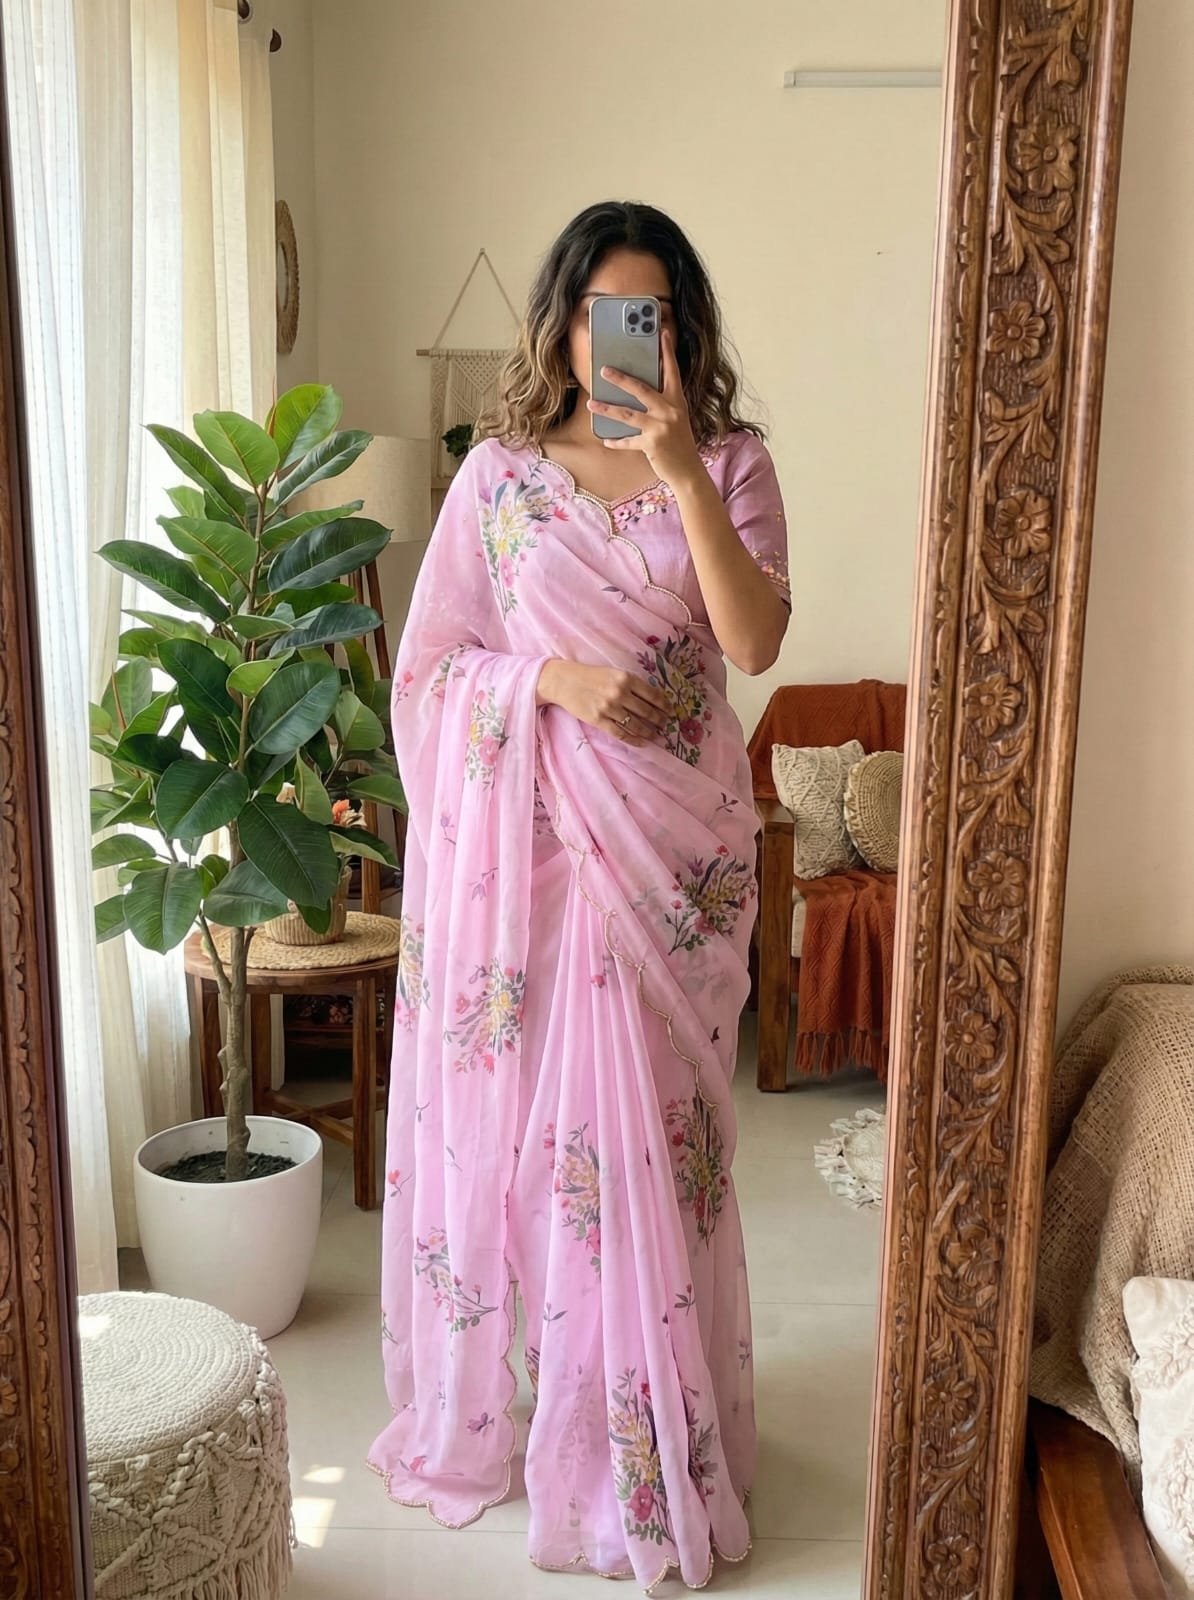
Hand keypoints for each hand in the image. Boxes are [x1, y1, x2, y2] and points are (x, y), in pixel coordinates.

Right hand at [537, 660, 670, 747]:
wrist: (564, 681)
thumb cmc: (590, 676)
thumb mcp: (614, 673)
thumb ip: (631, 684)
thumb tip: (653, 699)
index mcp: (626, 678)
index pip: (653, 695)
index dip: (664, 705)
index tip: (670, 711)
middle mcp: (620, 693)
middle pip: (647, 711)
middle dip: (659, 720)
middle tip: (665, 725)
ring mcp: (609, 708)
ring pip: (636, 724)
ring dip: (649, 732)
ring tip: (656, 735)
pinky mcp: (599, 721)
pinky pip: (621, 734)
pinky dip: (634, 740)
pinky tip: (642, 742)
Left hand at [587, 327, 703, 490]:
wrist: (688, 470)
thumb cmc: (679, 442)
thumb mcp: (676, 417)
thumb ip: (662, 403)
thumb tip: (638, 389)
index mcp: (677, 401)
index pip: (672, 371)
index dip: (667, 352)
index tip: (663, 333)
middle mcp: (670, 411)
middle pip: (641, 389)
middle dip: (620, 379)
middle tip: (603, 370)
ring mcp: (661, 427)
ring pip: (628, 414)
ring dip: (607, 409)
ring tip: (590, 403)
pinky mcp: (652, 444)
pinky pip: (628, 440)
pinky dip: (616, 441)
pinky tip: (606, 439)